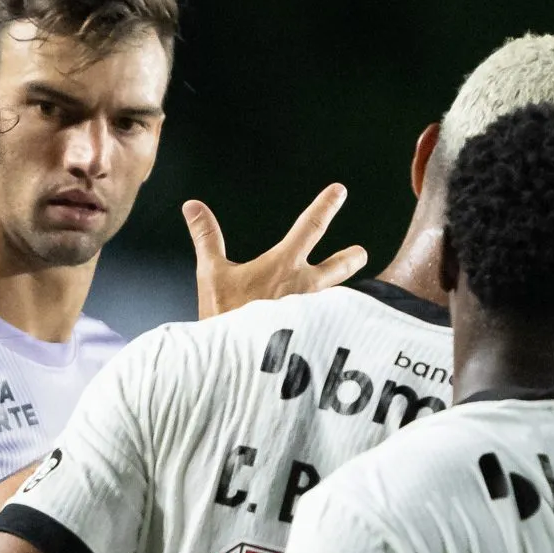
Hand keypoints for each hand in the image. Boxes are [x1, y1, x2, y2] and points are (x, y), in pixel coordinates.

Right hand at [184, 185, 367, 319]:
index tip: (340, 191)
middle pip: (338, 267)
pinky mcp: (313, 336)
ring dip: (345, 292)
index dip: (325, 206)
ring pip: (338, 297)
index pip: (310, 226)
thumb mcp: (211, 273)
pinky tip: (335, 326)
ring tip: (353, 294)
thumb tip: (193, 205)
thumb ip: (206, 236)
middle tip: (361, 253)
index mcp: (284, 266)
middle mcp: (306, 287)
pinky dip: (334, 319)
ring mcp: (313, 314)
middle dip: (351, 258)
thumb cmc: (224, 316)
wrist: (236, 361)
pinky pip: (330, 323)